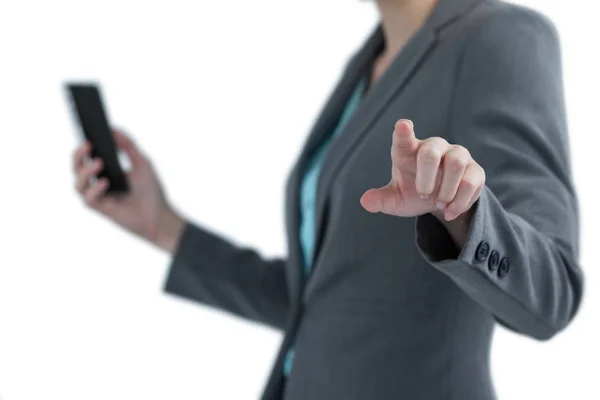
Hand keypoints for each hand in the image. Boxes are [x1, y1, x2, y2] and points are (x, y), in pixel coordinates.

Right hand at [72, 129, 184, 251]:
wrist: (160, 215)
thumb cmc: (151, 191)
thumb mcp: (141, 162)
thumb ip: (128, 145)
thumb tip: (113, 129)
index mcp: (105, 171)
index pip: (87, 156)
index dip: (83, 145)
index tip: (85, 131)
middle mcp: (98, 183)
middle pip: (77, 168)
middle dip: (79, 155)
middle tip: (88, 144)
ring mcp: (99, 197)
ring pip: (79, 184)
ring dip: (85, 172)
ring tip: (99, 163)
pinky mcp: (101, 210)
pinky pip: (89, 199)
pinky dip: (95, 190)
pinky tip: (105, 182)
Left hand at [361, 119, 484, 221]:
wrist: (440, 202)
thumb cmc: (413, 192)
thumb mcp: (396, 200)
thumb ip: (381, 200)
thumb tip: (365, 201)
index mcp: (408, 150)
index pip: (404, 137)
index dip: (403, 131)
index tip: (403, 126)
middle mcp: (434, 147)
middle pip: (431, 152)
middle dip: (426, 178)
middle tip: (424, 194)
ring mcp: (456, 155)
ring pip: (456, 164)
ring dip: (446, 190)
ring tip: (439, 205)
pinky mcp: (474, 169)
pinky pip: (472, 180)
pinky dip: (460, 200)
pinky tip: (450, 212)